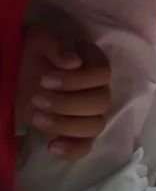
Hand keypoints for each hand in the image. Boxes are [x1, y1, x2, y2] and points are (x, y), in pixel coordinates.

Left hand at [16, 25, 109, 158]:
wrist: (19, 68)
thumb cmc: (33, 51)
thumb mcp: (41, 40)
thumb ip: (58, 46)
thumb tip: (74, 62)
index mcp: (95, 63)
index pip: (101, 75)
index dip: (76, 81)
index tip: (44, 80)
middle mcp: (99, 88)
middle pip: (101, 103)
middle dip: (67, 104)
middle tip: (36, 99)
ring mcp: (89, 111)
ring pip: (95, 125)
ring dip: (66, 125)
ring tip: (37, 118)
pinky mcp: (75, 129)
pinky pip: (85, 145)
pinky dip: (72, 149)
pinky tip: (52, 146)